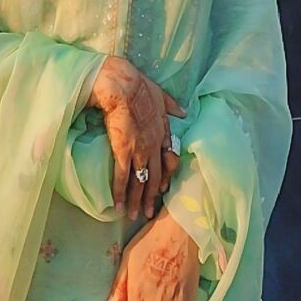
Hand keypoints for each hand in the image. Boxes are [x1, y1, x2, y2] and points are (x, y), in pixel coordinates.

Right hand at [87, 55, 185, 219]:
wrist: (123, 85)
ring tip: (133, 216)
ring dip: (136, 200)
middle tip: (149, 213)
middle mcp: (154, 146)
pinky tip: (117, 206)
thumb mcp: (161, 94)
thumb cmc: (139, 86)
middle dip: (152, 197)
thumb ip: (172, 105)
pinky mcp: (123, 151)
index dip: (165, 176)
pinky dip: (120, 193)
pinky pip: (122, 177)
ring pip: (139, 182)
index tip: (163, 187)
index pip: (166, 160)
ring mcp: (139, 150)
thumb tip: (183, 112)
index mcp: (163, 132)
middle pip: (155, 177)